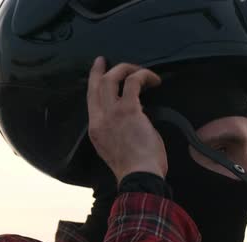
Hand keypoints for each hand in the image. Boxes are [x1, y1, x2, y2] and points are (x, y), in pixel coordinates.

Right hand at [87, 56, 166, 184]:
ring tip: (140, 71)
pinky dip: (144, 76)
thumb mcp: (118, 150)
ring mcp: (111, 113)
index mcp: (96, 131)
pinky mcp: (128, 109)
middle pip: (96, 85)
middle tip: (106, 60)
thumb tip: (138, 118)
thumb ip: (121, 132)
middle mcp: (99, 119)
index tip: (99, 73)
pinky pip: (133, 82)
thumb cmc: (136, 170)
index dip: (94, 84)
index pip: (91, 101)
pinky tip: (155, 80)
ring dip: (127, 69)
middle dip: (102, 70)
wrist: (139, 176)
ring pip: (112, 78)